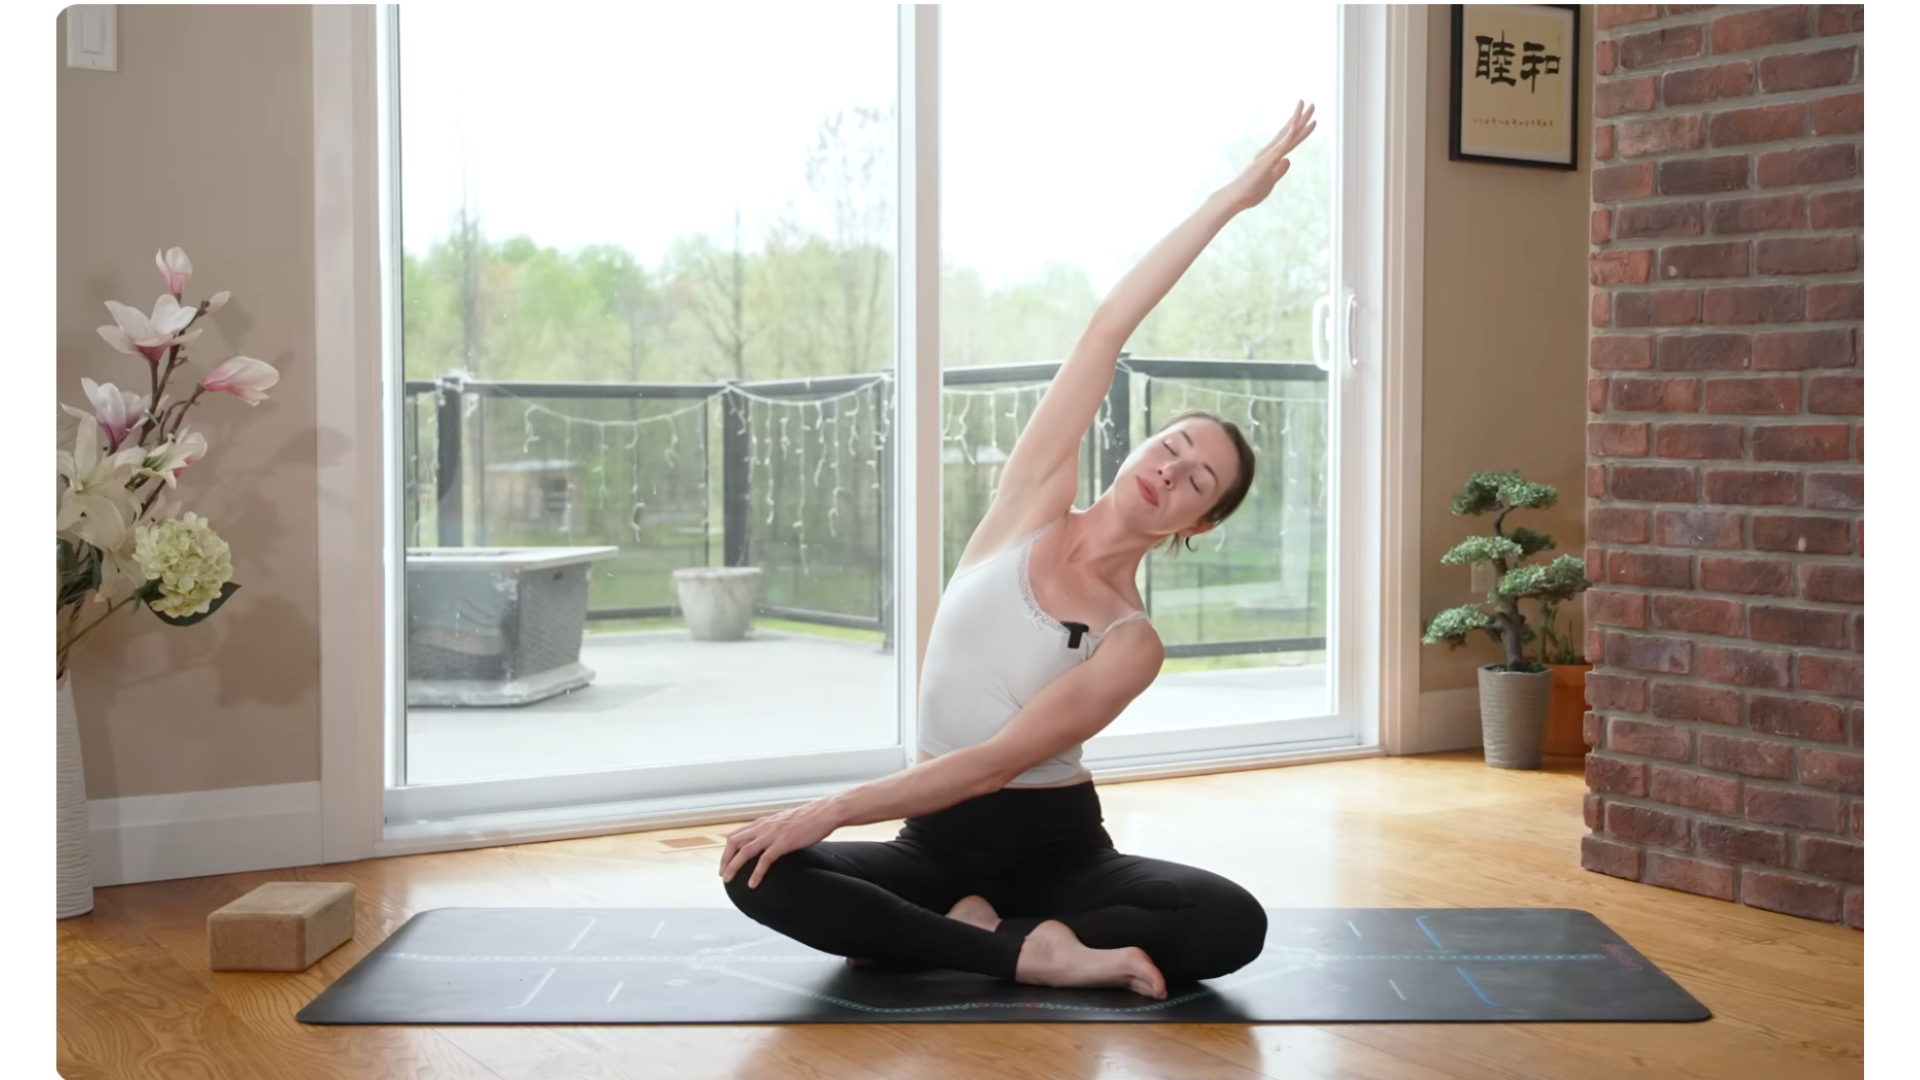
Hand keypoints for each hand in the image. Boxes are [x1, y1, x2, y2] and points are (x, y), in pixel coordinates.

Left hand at [718, 800, 839, 889]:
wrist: (824, 812)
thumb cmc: (809, 818)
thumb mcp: (785, 822)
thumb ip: (774, 830)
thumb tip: (770, 841)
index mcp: (764, 822)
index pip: (736, 834)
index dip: (727, 849)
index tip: (725, 861)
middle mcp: (764, 827)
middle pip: (734, 842)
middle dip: (725, 859)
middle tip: (723, 874)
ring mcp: (772, 835)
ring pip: (744, 851)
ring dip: (734, 867)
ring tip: (728, 880)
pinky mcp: (783, 843)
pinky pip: (764, 860)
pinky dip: (756, 873)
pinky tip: (753, 884)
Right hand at [1221, 101, 1317, 211]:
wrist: (1236, 198)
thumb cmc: (1250, 192)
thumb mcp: (1270, 181)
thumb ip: (1279, 171)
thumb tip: (1287, 160)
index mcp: (1272, 157)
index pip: (1290, 140)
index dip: (1302, 130)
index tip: (1312, 120)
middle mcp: (1271, 152)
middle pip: (1290, 132)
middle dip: (1302, 118)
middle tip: (1312, 104)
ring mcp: (1268, 155)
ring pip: (1286, 135)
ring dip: (1297, 120)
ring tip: (1306, 106)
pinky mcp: (1266, 162)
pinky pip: (1279, 148)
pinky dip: (1287, 137)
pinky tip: (1294, 126)